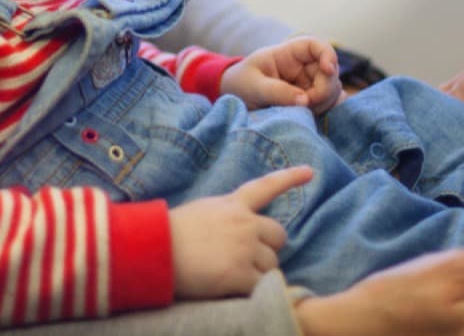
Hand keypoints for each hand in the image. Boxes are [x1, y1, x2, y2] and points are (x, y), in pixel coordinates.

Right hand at [169, 165, 313, 298]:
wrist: (153, 250)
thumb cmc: (167, 233)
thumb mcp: (201, 212)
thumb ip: (225, 216)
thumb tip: (240, 229)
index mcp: (232, 204)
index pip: (266, 187)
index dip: (290, 178)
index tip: (310, 172)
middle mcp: (244, 223)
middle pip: (279, 236)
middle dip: (269, 249)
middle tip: (248, 260)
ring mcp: (244, 248)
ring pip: (272, 265)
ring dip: (259, 274)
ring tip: (231, 276)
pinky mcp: (240, 274)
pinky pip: (262, 287)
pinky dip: (252, 292)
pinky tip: (234, 290)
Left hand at [221, 37, 342, 113]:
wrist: (233, 98)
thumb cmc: (241, 84)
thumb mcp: (253, 86)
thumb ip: (277, 92)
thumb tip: (305, 101)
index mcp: (288, 55)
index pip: (315, 45)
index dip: (328, 54)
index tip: (328, 70)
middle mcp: (303, 68)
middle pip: (329, 72)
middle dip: (324, 89)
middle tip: (306, 105)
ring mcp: (309, 85)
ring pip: (332, 90)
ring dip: (323, 103)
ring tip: (300, 113)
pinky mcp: (310, 102)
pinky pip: (328, 105)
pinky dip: (325, 111)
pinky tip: (312, 117)